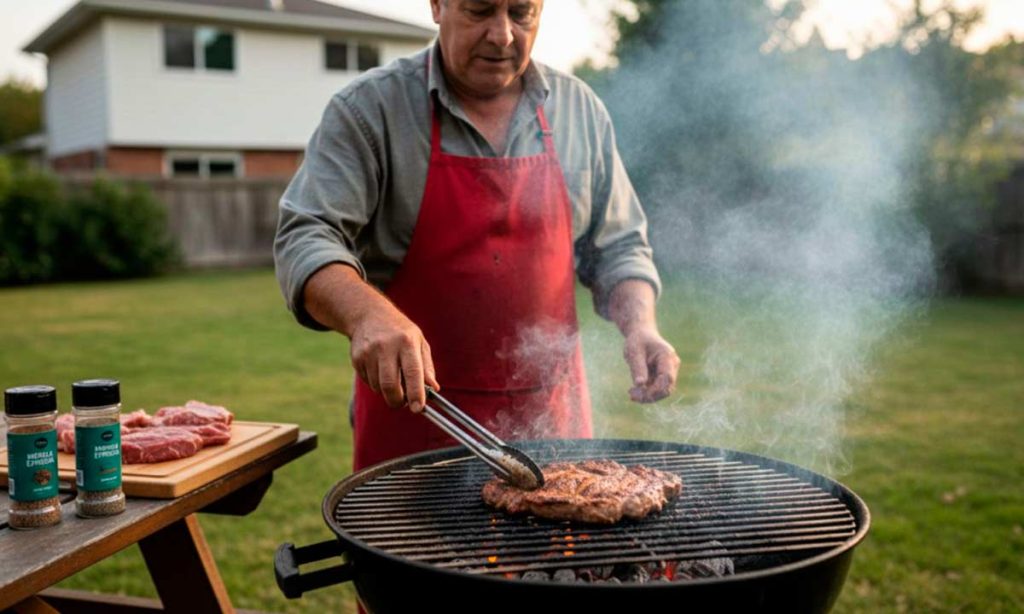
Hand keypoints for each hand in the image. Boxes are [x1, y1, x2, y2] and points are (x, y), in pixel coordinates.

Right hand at [303, 264, 438, 413]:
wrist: (369, 314)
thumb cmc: (400, 331)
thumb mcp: (419, 342)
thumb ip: (426, 367)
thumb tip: (433, 388)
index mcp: (407, 342)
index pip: (412, 373)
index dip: (415, 394)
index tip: (418, 408)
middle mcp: (387, 347)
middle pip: (390, 385)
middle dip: (398, 401)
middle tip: (403, 403)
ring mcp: (369, 352)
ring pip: (378, 387)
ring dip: (387, 392)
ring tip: (393, 380)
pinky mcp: (357, 358)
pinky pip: (368, 382)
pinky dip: (376, 384)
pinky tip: (380, 371)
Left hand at [623, 326, 679, 402]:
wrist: (642, 334)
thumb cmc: (637, 341)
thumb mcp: (634, 352)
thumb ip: (638, 368)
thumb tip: (640, 385)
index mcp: (667, 356)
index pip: (667, 378)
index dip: (655, 389)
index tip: (638, 394)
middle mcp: (672, 364)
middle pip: (667, 388)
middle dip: (650, 395)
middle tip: (631, 395)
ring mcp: (670, 371)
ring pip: (663, 391)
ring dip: (647, 395)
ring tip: (631, 393)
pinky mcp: (664, 376)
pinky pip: (658, 389)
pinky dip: (646, 392)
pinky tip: (633, 391)